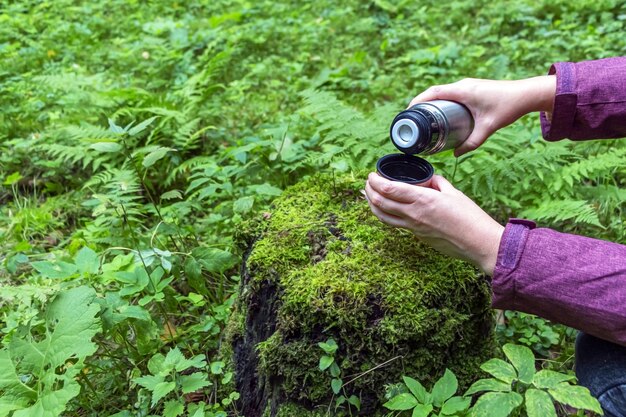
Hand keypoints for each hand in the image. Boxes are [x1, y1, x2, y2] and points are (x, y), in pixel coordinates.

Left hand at [364, 172, 503, 275]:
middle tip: (368, 183)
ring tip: (369, 195)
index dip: (376, 181)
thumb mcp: (454, 193)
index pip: (389, 189)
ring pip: (383, 216)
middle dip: (369, 190)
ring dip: (372, 205)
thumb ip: (437, 183)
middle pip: (380, 202)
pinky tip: (386, 209)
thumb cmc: (470, 217)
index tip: (372, 174)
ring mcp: (414, 228)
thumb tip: (428, 180)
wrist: (478, 243)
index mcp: (422, 199)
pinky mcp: (417, 236)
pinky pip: (396, 224)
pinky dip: (385, 214)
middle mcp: (414, 214)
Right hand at [409, 76, 555, 155]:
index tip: (408, 112)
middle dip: (420, 103)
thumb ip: (472, 143)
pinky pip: (450, 93)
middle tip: (412, 119)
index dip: (418, 100)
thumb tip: (456, 155)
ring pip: (442, 91)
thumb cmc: (508, 107)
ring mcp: (467, 86)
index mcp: (462, 91)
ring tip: (422, 117)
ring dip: (431, 101)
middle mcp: (462, 85)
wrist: (526, 94)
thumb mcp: (488, 128)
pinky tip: (440, 112)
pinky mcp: (472, 89)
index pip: (433, 92)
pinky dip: (441, 100)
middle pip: (434, 91)